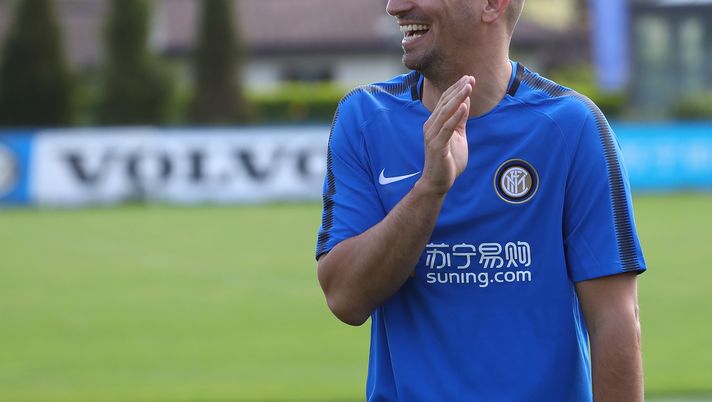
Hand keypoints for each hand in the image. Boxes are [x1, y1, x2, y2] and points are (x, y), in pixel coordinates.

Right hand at [419, 75, 474, 195]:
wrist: (438, 182)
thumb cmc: (448, 160)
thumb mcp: (458, 136)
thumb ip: (460, 120)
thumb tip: (465, 103)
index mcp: (434, 123)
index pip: (445, 101)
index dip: (456, 89)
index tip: (469, 78)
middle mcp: (430, 126)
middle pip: (445, 103)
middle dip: (459, 89)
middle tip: (470, 77)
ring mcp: (432, 135)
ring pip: (446, 112)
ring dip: (458, 98)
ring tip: (468, 87)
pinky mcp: (437, 145)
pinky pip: (447, 128)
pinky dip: (455, 116)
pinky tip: (464, 107)